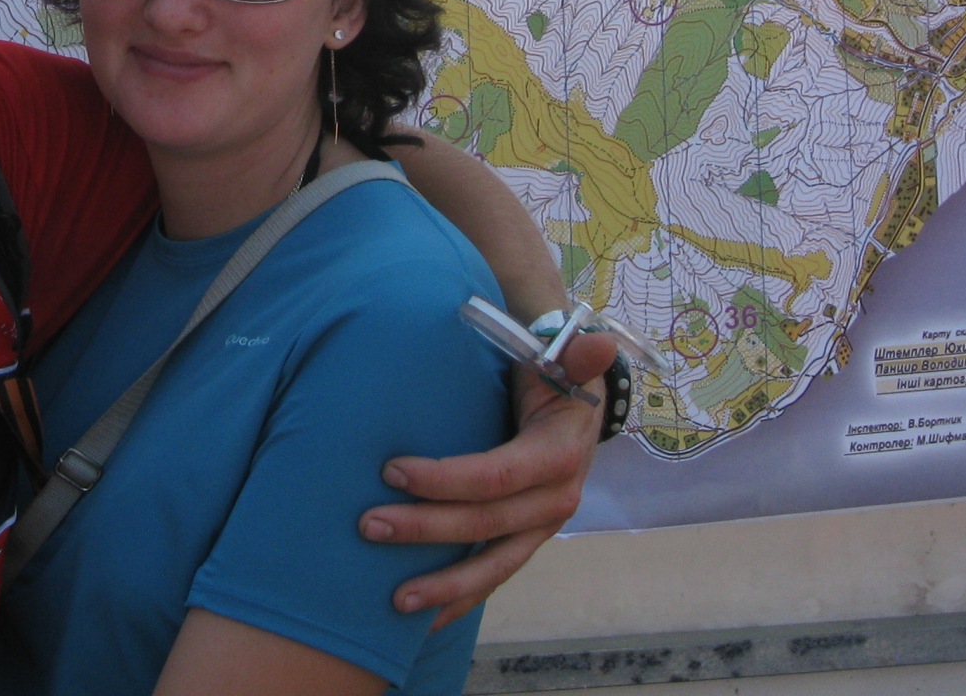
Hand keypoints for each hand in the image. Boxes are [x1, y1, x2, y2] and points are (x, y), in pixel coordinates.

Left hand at [357, 330, 614, 625]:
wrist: (573, 402)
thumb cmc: (552, 373)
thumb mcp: (562, 358)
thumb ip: (575, 353)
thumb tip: (597, 344)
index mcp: (559, 454)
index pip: (497, 476)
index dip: (445, 478)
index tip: (391, 470)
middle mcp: (555, 500)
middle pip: (485, 524)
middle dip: (426, 529)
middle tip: (368, 525)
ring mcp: (541, 527)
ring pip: (492, 567)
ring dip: (443, 586)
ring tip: (393, 600)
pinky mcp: (525, 540)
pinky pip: (494, 577)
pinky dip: (460, 600)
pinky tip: (422, 621)